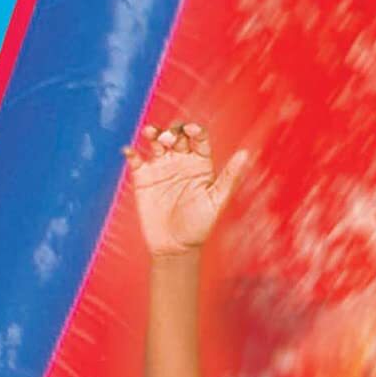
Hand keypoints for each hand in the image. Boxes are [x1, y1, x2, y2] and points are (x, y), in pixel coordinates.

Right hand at [125, 122, 240, 258]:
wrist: (175, 247)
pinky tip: (129, 151)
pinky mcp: (143, 179)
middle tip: (168, 138)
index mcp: (200, 163)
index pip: (198, 137)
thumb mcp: (217, 201)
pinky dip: (131, 152)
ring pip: (156, 142)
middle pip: (177, 135)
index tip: (190, 130)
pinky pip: (136, 160)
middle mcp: (181, 161)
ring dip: (153, 133)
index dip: (194, 129)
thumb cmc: (199, 226)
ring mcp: (161, 168)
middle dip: (173, 131)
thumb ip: (230, 177)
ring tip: (150, 133)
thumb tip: (245, 154)